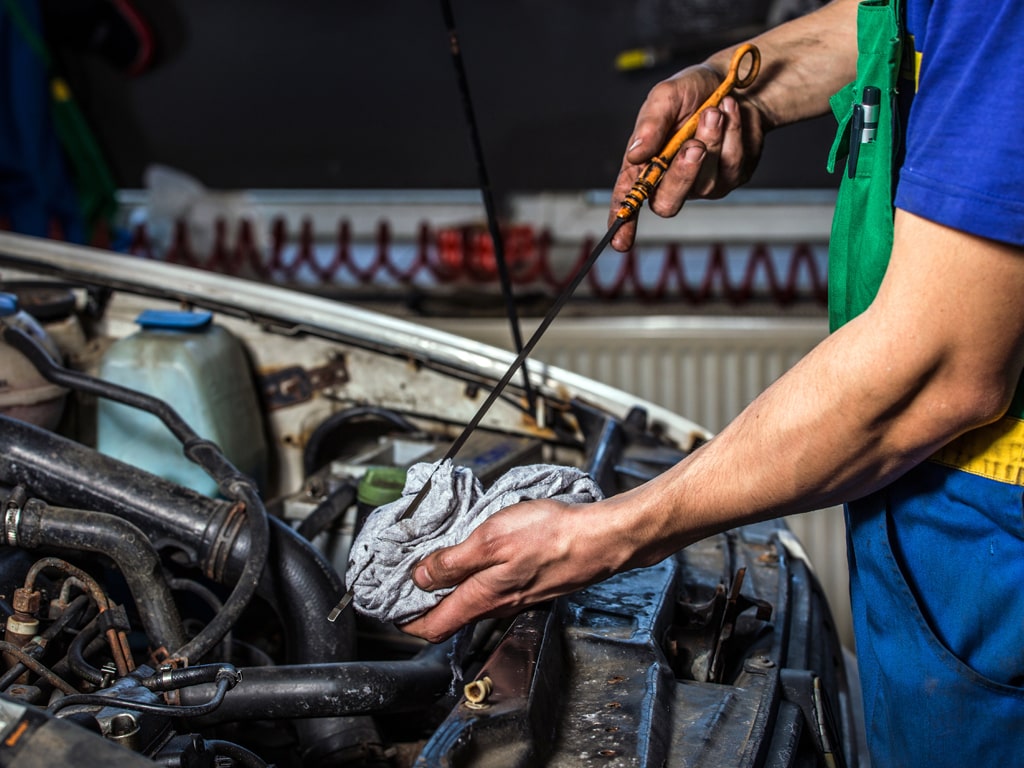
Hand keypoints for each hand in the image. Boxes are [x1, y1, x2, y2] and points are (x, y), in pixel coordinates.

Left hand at [400, 498, 629, 642]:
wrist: (600, 539)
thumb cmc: (551, 536)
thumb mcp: (490, 540)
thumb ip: (453, 561)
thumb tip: (421, 577)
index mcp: (482, 597)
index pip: (432, 627)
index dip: (406, 620)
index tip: (389, 605)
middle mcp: (498, 605)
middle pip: (450, 615)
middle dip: (424, 601)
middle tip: (405, 577)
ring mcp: (516, 596)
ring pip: (471, 601)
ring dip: (449, 587)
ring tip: (435, 561)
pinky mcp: (531, 583)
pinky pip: (493, 589)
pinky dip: (475, 577)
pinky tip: (476, 555)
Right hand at [610, 63, 767, 251]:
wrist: (735, 83)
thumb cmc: (692, 92)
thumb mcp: (666, 95)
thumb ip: (650, 124)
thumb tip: (636, 154)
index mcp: (644, 165)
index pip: (628, 199)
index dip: (623, 221)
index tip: (620, 241)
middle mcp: (671, 180)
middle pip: (668, 203)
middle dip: (682, 174)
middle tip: (694, 145)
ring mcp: (703, 184)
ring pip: (706, 181)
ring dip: (713, 140)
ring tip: (715, 110)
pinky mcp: (731, 177)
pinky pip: (733, 164)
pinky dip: (733, 133)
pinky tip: (731, 112)